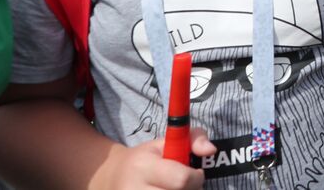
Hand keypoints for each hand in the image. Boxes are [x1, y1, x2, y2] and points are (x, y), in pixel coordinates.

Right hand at [97, 129, 215, 189]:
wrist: (112, 178)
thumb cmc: (147, 158)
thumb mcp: (168, 141)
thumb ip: (195, 138)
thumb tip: (211, 150)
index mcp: (144, 166)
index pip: (181, 179)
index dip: (196, 178)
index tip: (195, 173)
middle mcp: (134, 189)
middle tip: (186, 186)